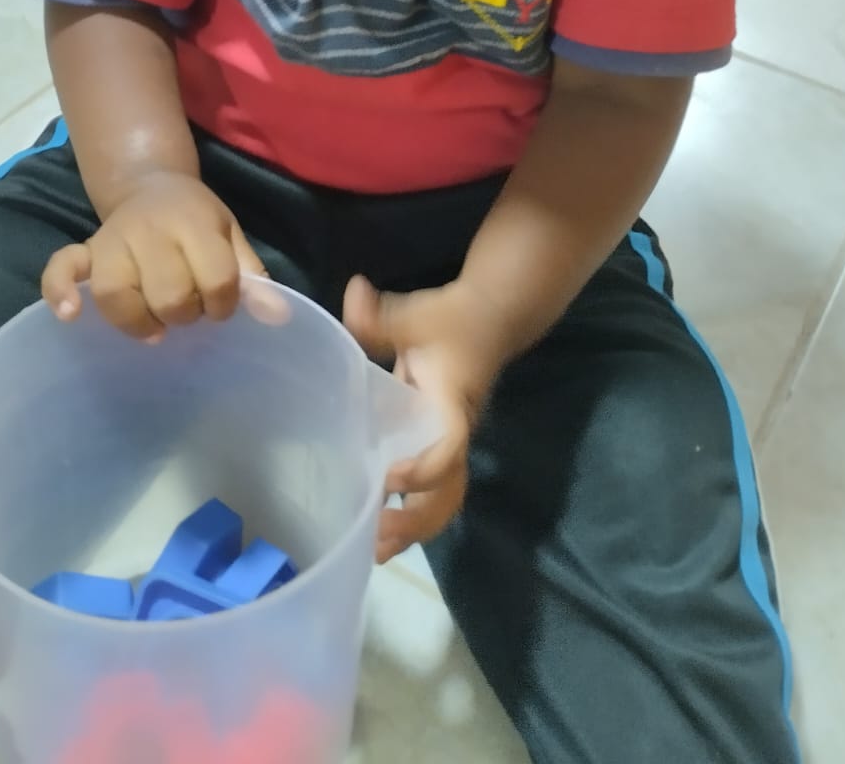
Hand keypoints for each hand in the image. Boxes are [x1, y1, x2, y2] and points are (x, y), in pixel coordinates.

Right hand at [42, 173, 267, 341]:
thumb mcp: (230, 235)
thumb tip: (278, 316)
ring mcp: (112, 241)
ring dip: (139, 320)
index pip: (217, 278)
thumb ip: (251, 276)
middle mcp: (151, 231)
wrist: (151, 184)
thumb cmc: (196, 219)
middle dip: (184, 314)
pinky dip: (60, 291)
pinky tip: (70, 315)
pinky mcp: (86, 250)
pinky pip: (62, 269)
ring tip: (154, 328)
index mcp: (195, 224)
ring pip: (116, 293)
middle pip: (169, 293)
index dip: (224, 304)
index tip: (221, 304)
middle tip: (187, 310)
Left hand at [344, 275, 507, 562]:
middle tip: (376, 539)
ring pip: (444, 499)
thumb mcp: (416, 312)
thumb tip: (354, 293)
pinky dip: (411, 515)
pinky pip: (433, 491)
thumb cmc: (453, 318)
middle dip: (417, 520)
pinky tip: (377, 531)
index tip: (389, 481)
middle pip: (449, 492)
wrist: (490, 318)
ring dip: (415, 528)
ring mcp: (450, 443)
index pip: (448, 445)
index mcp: (452, 404)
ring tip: (374, 551)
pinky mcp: (440, 445)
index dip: (425, 469)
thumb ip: (381, 315)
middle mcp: (455, 432)